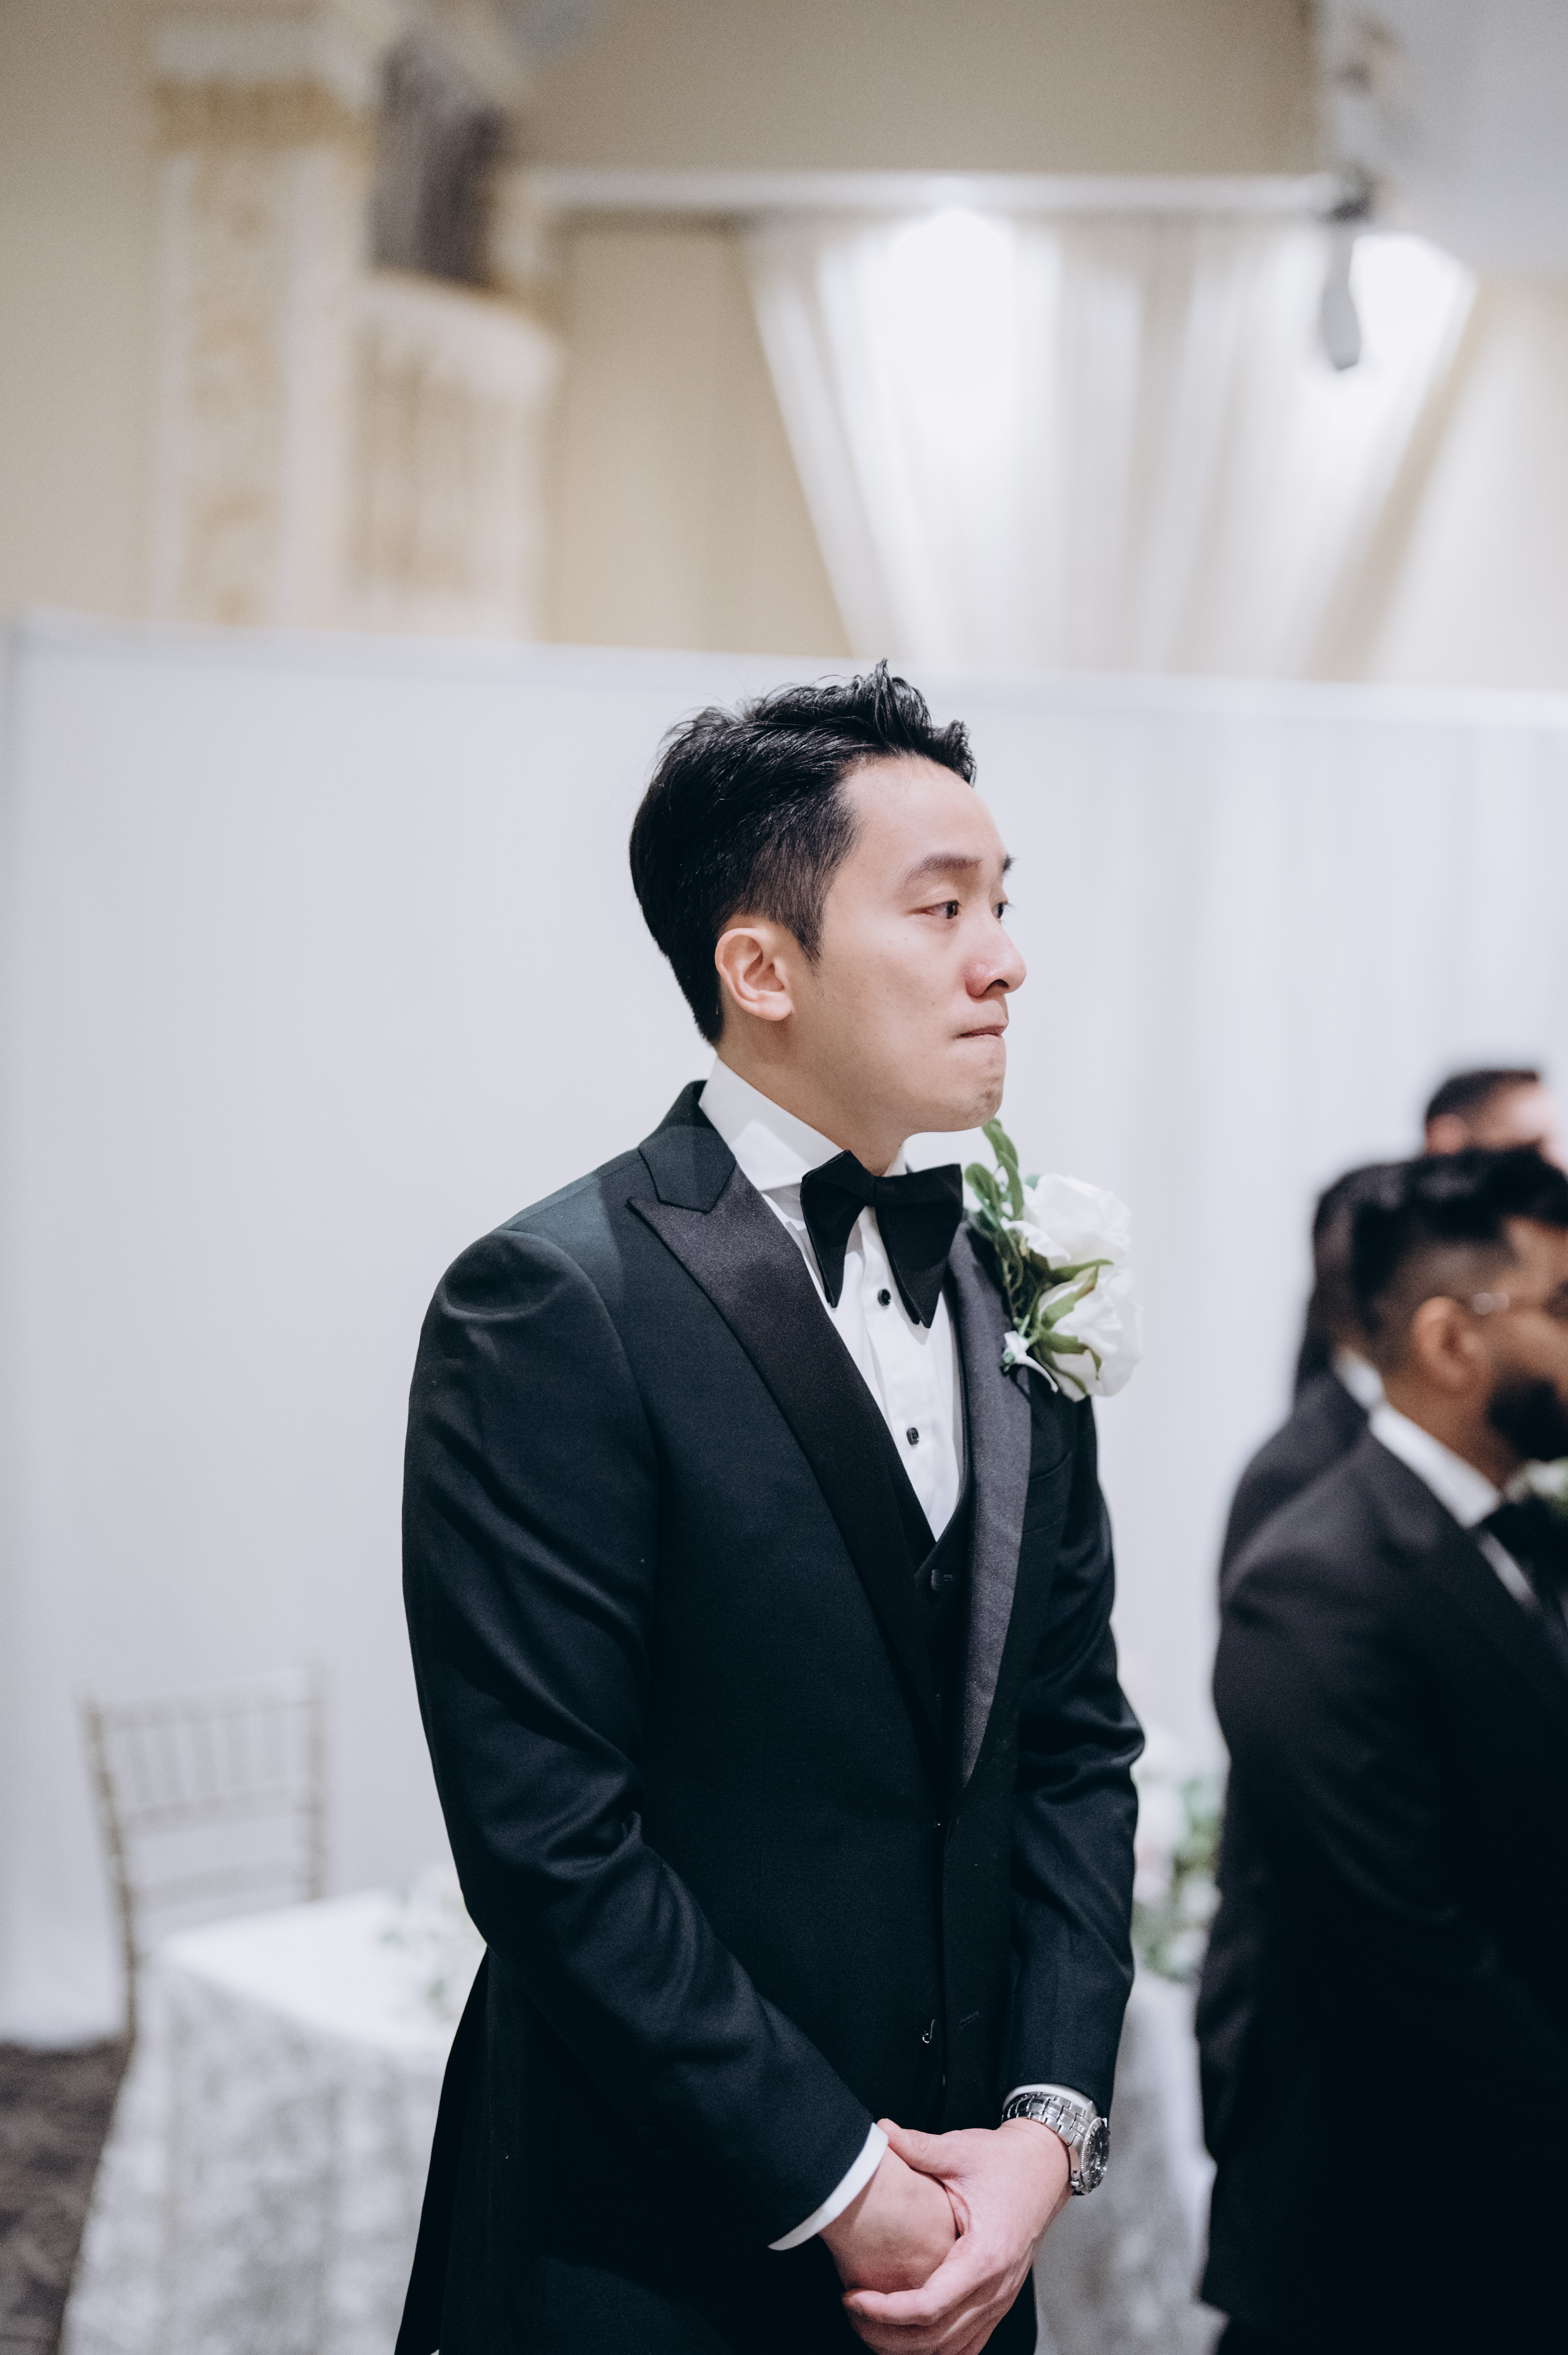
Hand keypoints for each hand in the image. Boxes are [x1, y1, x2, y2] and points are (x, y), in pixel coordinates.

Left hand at [841, 2117, 1069, 2354]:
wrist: (1043, 2168)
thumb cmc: (1003, 2161)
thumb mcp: (960, 2149)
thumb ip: (919, 2146)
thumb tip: (881, 2130)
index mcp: (985, 2254)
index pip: (931, 2305)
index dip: (887, 2310)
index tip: (854, 2297)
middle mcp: (996, 2287)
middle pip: (937, 2339)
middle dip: (887, 2335)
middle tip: (852, 2311)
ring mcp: (1001, 2299)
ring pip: (952, 2348)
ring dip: (908, 2347)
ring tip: (870, 2323)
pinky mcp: (999, 2301)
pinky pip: (968, 2343)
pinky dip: (936, 2347)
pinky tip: (907, 2333)